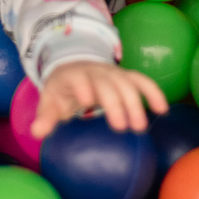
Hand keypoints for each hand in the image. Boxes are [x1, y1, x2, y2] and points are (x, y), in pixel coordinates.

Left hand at [31, 61, 167, 139]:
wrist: (74, 66)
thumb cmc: (63, 89)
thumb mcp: (50, 100)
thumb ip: (46, 116)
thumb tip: (36, 132)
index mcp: (74, 76)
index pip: (79, 79)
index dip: (83, 87)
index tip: (88, 101)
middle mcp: (96, 72)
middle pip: (108, 84)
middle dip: (115, 103)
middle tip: (121, 127)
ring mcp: (113, 73)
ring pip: (127, 83)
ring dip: (136, 102)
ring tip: (140, 127)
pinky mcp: (126, 76)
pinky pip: (142, 81)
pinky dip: (153, 92)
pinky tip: (162, 109)